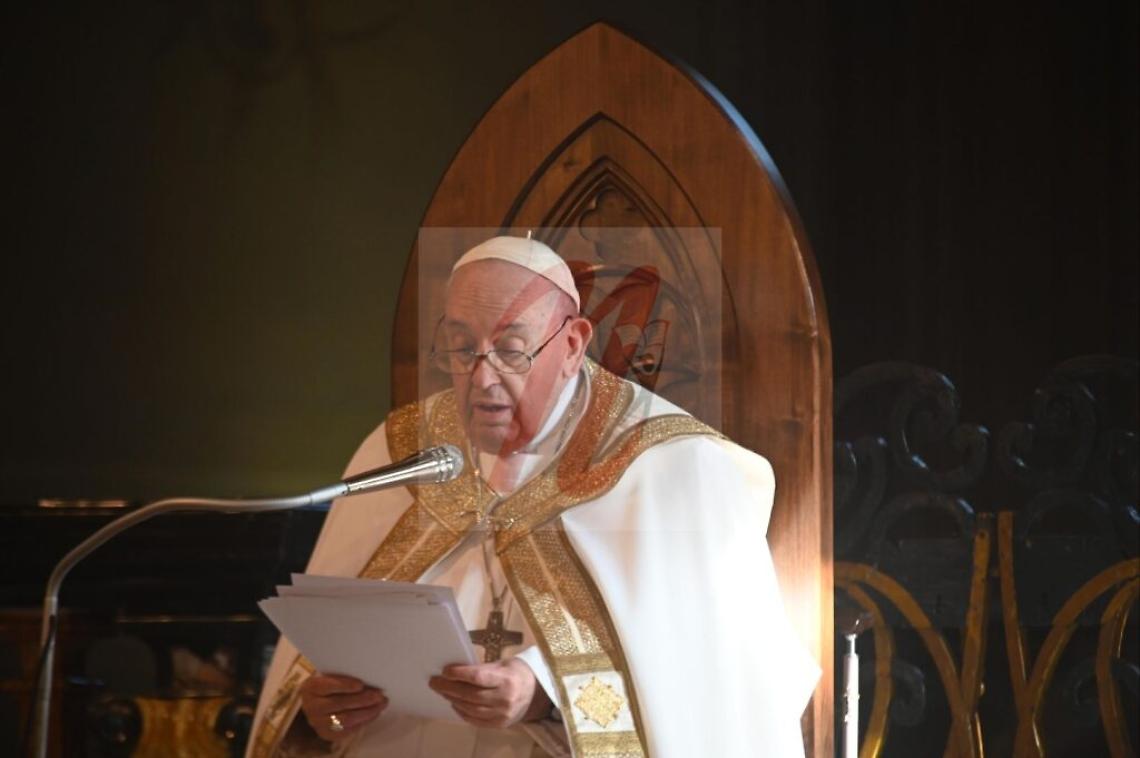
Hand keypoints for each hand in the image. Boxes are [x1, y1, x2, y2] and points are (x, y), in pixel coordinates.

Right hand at [299, 674, 387, 740]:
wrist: (314, 704)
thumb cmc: (328, 685)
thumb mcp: (330, 677)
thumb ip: (345, 677)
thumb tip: (371, 678)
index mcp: (311, 688)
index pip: (328, 686)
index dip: (344, 685)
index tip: (361, 684)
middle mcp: (312, 707)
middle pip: (339, 703)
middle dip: (363, 699)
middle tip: (380, 695)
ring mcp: (318, 723)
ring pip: (346, 719)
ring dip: (367, 712)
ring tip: (381, 704)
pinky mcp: (327, 734)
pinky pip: (349, 730)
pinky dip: (364, 721)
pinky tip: (375, 713)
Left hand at [429, 658, 551, 727]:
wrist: (536, 693)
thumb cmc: (516, 673)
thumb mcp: (502, 665)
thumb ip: (482, 669)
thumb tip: (455, 671)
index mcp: (507, 679)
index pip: (478, 677)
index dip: (459, 674)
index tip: (445, 671)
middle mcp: (505, 698)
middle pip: (471, 694)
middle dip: (450, 688)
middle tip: (435, 682)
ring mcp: (503, 714)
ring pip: (471, 708)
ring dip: (453, 700)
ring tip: (443, 692)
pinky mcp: (500, 724)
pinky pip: (476, 720)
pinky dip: (462, 713)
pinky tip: (455, 704)